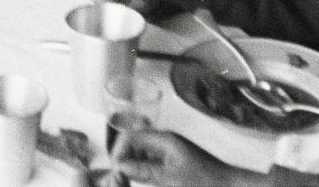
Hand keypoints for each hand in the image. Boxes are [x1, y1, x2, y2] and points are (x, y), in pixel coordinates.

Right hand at [116, 129, 251, 186]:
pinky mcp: (175, 160)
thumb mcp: (170, 178)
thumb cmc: (204, 181)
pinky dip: (143, 168)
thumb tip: (120, 166)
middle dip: (124, 156)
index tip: (114, 168)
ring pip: (142, 152)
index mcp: (164, 139)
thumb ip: (143, 171)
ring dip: (133, 163)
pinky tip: (141, 179)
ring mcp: (170, 150)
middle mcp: (165, 140)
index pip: (131, 136)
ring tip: (127, 178)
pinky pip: (152, 160)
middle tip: (118, 175)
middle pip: (135, 142)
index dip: (119, 150)